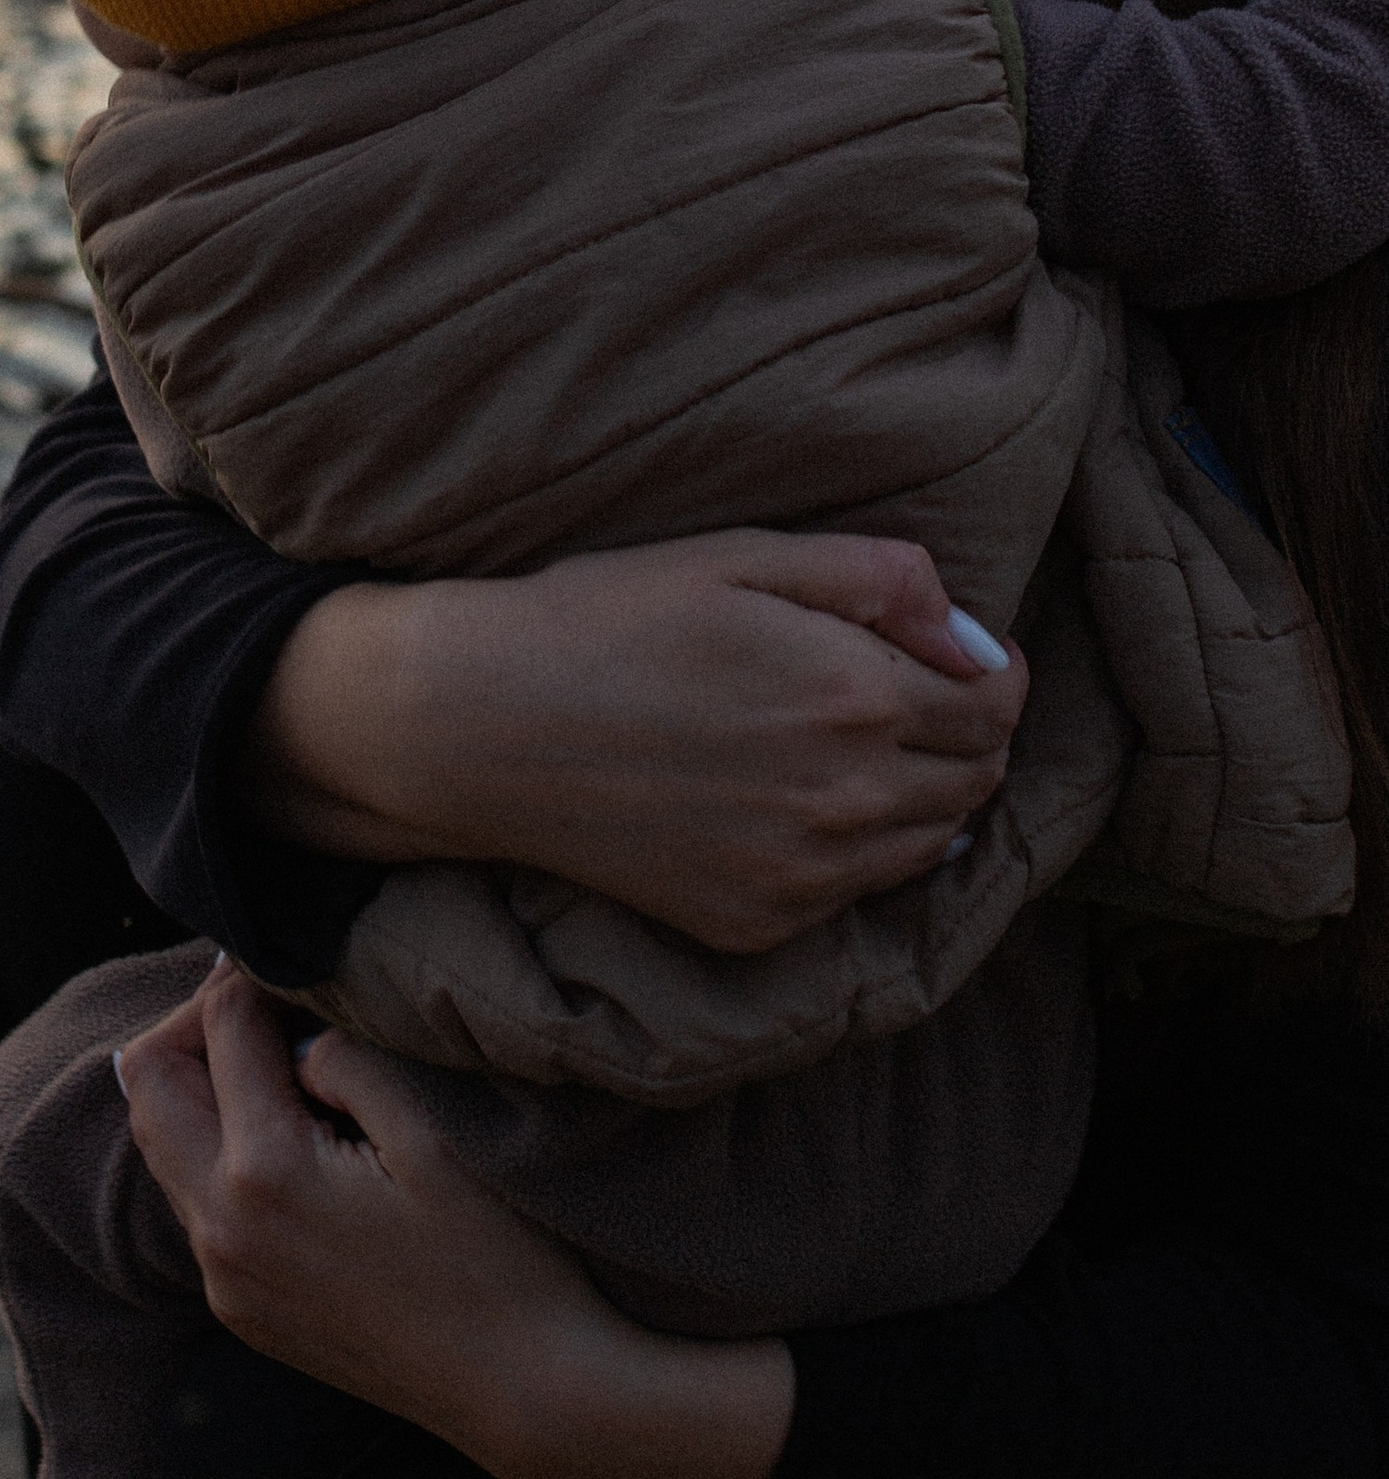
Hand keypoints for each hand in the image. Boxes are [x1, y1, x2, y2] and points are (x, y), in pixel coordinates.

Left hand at [120, 962, 792, 1478]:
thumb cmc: (496, 1258)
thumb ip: (344, 1060)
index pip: (221, 1030)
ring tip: (275, 1061)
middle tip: (264, 1004)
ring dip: (200, 1090)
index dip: (252, 976)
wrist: (524, 1395)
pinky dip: (217, 1153)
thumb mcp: (429, 1134)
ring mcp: (227, 1282)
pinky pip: (194, 1206)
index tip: (291, 956)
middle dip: (194, 1027)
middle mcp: (222, 1232)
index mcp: (265, 1175)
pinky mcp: (244, 1314)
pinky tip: (286, 1137)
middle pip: (148, 1086)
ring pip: (162, 1149)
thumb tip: (293, 1031)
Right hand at [244, 531, 1025, 952]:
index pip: (996, 704)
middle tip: (918, 692)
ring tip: (867, 745)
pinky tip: (809, 800)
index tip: (961, 651)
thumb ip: (877, 581)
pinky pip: (858, 895)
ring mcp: (802, 875)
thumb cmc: (608, 617)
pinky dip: (863, 851)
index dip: (994, 671)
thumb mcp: (739, 554)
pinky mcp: (756, 924)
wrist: (482, 724)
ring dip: (926, 795)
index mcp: (855, 694)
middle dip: (969, 733)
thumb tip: (977, 636)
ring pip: (930, 845)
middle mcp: (846, 798)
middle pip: (977, 780)